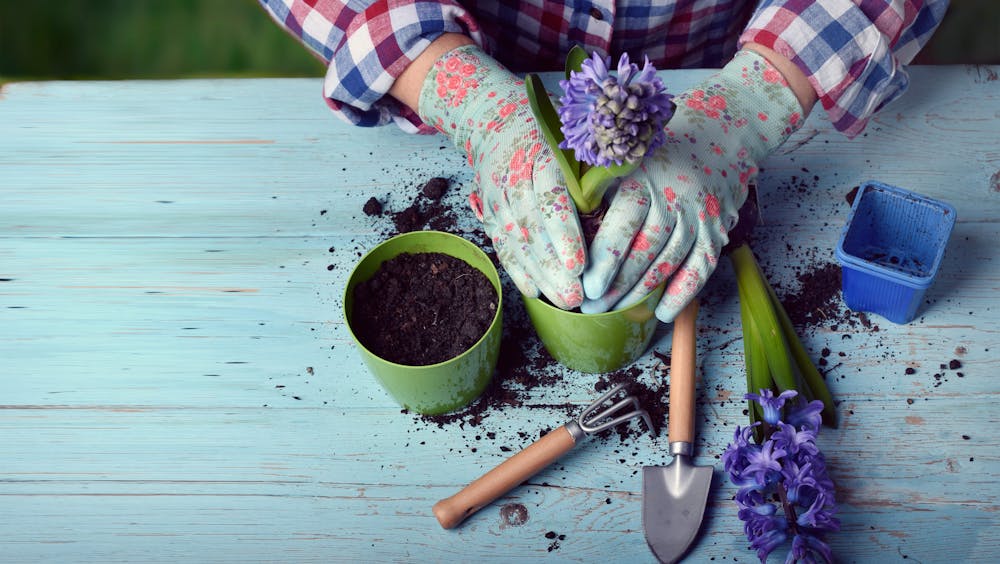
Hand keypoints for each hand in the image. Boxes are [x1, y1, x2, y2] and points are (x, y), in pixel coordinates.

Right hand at [418, 45, 583, 308]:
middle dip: (553, 265)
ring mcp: (497, 194)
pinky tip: (534, 291)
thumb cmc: (552, 133)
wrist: (496, 119)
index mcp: (542, 153)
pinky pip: (502, 242)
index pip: (550, 197)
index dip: (563, 233)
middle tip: (577, 296)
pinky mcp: (489, 210)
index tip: (579, 264)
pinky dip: (516, 269)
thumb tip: (630, 207)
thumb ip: (596, 170)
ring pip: (515, 239)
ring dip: (538, 273)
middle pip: (531, 226)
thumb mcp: (575, 139)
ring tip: (564, 300)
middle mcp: (514, 174)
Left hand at [580, 50, 804, 320]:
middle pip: (645, 251)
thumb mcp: (628, 155)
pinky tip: (661, 313)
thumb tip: (567, 226)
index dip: (606, 259)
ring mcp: (700, 217)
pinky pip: (701, 269)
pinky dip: (682, 294)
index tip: (586, 285)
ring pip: (669, 264)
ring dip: (641, 293)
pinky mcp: (718, 230)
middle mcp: (676, 198)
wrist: (726, 130)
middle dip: (616, 285)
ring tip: (613, 311)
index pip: (624, 225)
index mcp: (646, 178)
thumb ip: (600, 186)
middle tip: (590, 308)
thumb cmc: (661, 147)